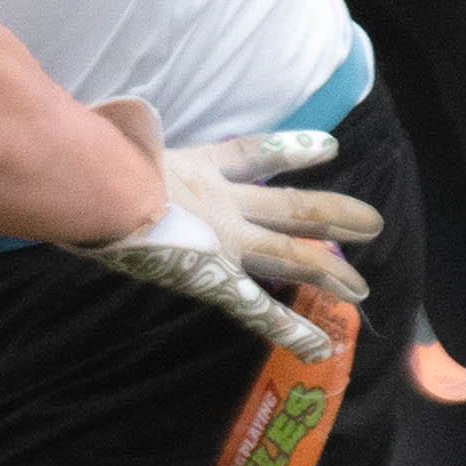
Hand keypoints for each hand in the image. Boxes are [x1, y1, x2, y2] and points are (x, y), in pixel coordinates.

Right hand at [66, 100, 379, 358]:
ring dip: (328, 268)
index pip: (251, 153)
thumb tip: (95, 121)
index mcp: (191, 165)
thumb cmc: (93, 160)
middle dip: (330, 214)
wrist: (99, 188)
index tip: (327, 146)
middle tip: (372, 223)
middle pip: (288, 206)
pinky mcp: (213, 273)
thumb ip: (114, 133)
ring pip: (288, 251)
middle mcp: (218, 201)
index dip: (290, 149)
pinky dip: (287, 327)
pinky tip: (318, 344)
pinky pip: (256, 306)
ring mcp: (221, 237)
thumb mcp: (106, 138)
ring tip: (363, 284)